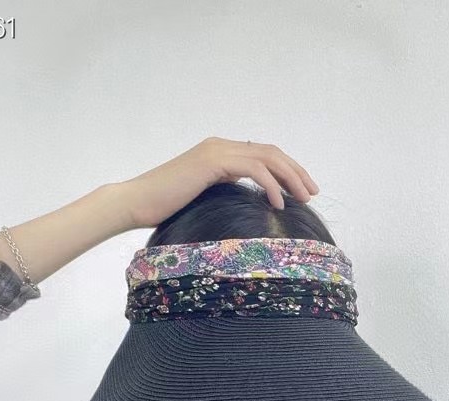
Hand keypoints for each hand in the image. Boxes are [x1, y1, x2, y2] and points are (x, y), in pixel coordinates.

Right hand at [112, 137, 319, 231]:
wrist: (136, 202)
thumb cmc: (165, 207)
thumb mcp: (203, 198)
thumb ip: (224, 192)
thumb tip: (248, 205)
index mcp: (220, 152)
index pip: (264, 154)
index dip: (287, 170)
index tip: (303, 190)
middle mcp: (221, 145)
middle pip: (271, 152)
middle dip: (296, 171)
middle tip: (313, 193)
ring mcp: (216, 151)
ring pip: (267, 157)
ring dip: (290, 177)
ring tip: (303, 199)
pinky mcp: (212, 162)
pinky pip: (253, 168)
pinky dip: (270, 184)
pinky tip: (278, 203)